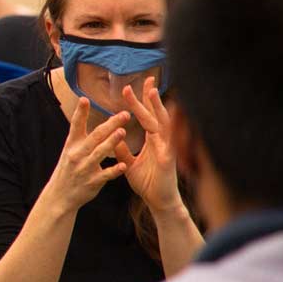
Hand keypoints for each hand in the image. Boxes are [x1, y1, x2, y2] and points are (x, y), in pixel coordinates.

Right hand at [46, 98, 130, 212]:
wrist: (60, 195)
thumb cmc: (68, 169)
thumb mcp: (70, 150)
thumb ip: (81, 136)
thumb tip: (90, 116)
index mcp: (71, 144)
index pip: (76, 125)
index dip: (80, 112)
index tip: (84, 99)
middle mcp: (76, 154)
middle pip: (95, 136)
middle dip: (110, 124)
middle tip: (124, 114)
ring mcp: (84, 168)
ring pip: (99, 153)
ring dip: (111, 142)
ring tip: (122, 132)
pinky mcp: (92, 182)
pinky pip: (104, 175)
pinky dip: (114, 171)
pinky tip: (124, 166)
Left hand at [115, 78, 181, 211]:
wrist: (159, 202)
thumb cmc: (148, 183)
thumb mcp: (130, 163)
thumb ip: (123, 149)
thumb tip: (114, 135)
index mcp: (153, 141)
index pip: (146, 116)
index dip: (141, 101)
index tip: (131, 86)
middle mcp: (162, 142)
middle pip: (156, 114)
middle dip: (151, 97)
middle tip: (147, 79)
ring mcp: (167, 149)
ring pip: (163, 124)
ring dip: (159, 108)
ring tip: (153, 92)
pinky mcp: (168, 160)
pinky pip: (167, 144)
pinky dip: (165, 131)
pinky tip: (164, 120)